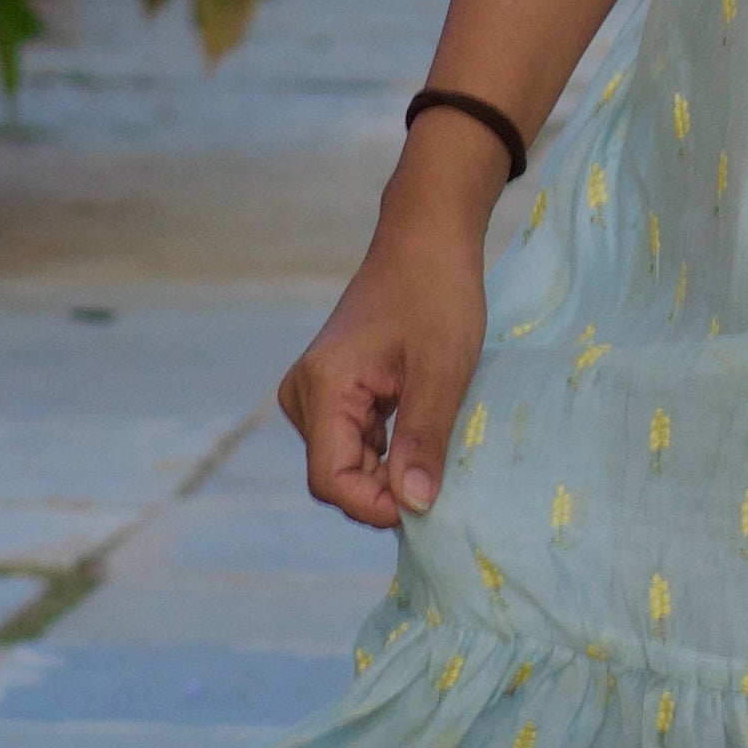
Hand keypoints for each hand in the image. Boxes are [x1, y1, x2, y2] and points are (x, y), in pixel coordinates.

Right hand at [278, 120, 498, 528]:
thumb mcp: (443, 369)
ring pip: (347, 464)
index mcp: (322, 387)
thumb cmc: (437, 295)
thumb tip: (415, 505)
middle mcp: (304, 395)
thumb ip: (424, 438)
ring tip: (438, 447)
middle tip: (444, 474)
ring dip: (391, 470)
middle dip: (387, 489)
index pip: (333, 480)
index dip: (378, 505)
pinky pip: (354, 443)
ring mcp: (314, 394)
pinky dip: (389, 452)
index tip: (430, 503)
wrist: (426, 241)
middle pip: (337, 477)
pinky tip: (425, 436)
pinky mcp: (333, 393)